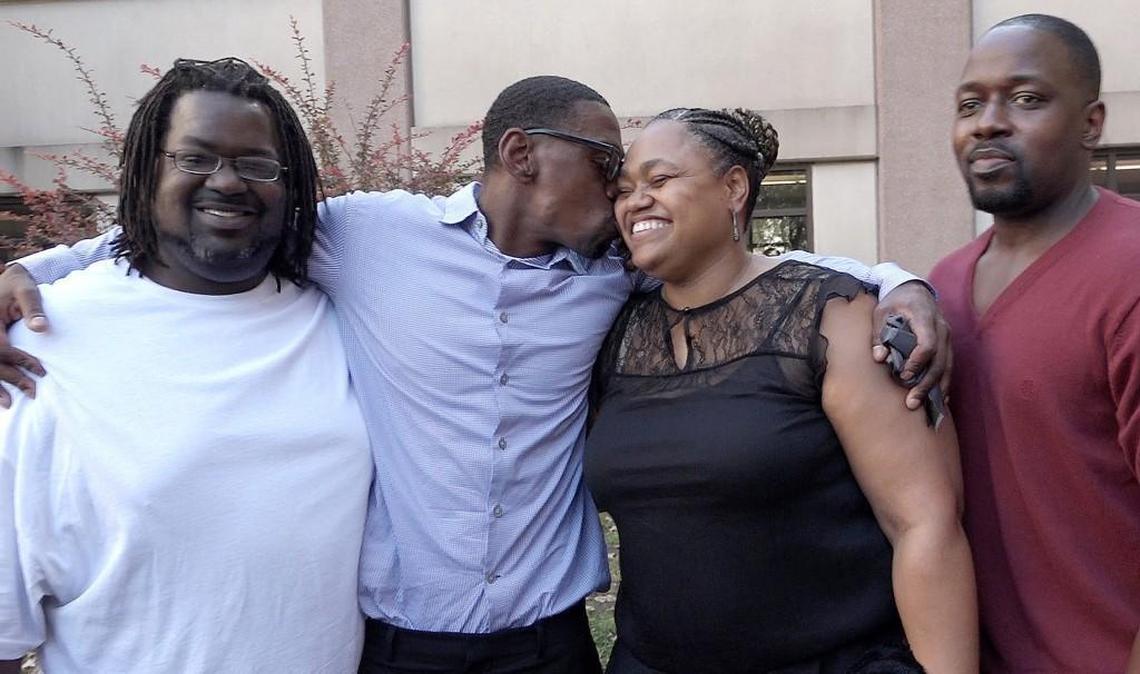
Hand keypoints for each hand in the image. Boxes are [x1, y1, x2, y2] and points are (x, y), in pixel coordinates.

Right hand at [0, 264, 47, 408]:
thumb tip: (41, 328)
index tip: (41, 372)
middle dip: (8, 379)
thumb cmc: (16, 285)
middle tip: (31, 393)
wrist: (3, 278)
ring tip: (8, 404)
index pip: (2, 348)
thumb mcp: (26, 292)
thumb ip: (33, 309)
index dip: (21, 361)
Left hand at [871, 280, 951, 410]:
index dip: (917, 362)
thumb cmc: (895, 301)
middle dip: (926, 384)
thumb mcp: (881, 312)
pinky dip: (944, 383)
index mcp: (925, 317)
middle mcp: (942, 328)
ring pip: (947, 367)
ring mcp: (948, 337)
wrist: (914, 290)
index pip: (928, 344)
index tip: (904, 375)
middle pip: (940, 361)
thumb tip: (879, 358)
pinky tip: (939, 401)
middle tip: (911, 402)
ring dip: (936, 388)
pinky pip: (949, 367)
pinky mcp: (948, 345)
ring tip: (923, 407)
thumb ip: (879, 334)